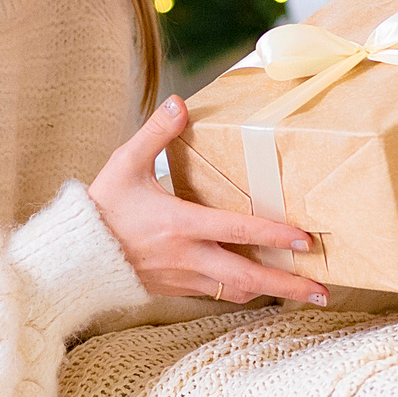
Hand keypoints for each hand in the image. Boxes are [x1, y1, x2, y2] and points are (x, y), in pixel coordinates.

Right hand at [90, 97, 329, 306]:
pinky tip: (259, 287)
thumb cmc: (101, 208)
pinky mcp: (176, 288)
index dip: (274, 236)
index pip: (237, 231)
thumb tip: (180, 102)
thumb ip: (156, 133)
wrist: (74, 256)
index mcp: (179, 224)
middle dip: (288, 286)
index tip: (306, 240)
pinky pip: (217, 294)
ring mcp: (182, 277)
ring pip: (235, 290)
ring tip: (301, 293)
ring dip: (271, 292)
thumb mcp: (125, 163)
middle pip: (247, 276)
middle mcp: (186, 256)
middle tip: (323, 291)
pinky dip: (242, 291)